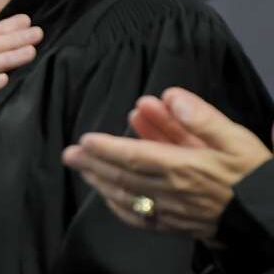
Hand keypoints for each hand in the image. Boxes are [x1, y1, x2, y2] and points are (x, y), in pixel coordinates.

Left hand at [62, 87, 272, 241]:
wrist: (270, 214)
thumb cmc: (252, 172)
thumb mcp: (235, 137)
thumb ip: (201, 117)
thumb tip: (169, 96)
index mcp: (185, 168)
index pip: (137, 157)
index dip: (109, 149)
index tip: (85, 140)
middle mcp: (173, 192)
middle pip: (124, 177)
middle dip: (94, 164)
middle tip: (69, 154)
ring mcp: (172, 212)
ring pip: (128, 197)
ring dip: (101, 182)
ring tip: (82, 168)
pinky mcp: (176, 226)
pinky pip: (140, 219)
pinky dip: (119, 207)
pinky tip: (107, 196)